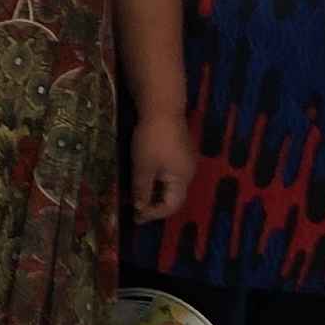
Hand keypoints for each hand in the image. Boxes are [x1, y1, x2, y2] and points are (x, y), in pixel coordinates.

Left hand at [125, 105, 193, 223]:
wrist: (161, 107)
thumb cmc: (152, 139)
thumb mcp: (143, 167)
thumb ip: (142, 191)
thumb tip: (140, 210)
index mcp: (182, 179)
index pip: (171, 206)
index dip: (153, 214)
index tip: (135, 217)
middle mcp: (189, 172)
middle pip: (173, 197)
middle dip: (154, 205)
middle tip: (135, 209)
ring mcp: (186, 160)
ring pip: (171, 184)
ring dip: (154, 192)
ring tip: (137, 196)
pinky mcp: (180, 151)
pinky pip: (169, 173)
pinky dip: (156, 180)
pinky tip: (144, 177)